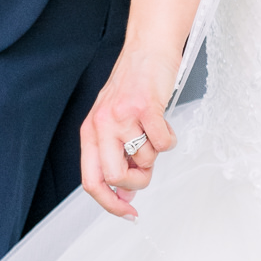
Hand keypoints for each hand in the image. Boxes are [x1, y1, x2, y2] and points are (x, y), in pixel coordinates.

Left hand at [79, 44, 177, 218]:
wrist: (148, 48)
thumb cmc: (133, 86)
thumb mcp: (113, 121)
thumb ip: (114, 155)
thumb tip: (124, 193)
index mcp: (90, 131)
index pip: (91, 180)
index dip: (109, 204)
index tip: (127, 213)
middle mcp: (102, 124)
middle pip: (115, 177)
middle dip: (136, 181)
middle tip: (146, 168)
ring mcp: (122, 115)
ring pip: (145, 160)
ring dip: (156, 152)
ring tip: (153, 129)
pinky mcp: (145, 106)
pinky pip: (164, 144)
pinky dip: (169, 139)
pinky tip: (163, 122)